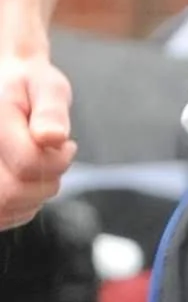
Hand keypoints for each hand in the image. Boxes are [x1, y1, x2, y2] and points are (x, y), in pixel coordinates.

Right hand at [0, 52, 74, 225]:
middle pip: (9, 194)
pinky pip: (3, 215)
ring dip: (35, 196)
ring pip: (5, 209)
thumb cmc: (31, 86)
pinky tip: (28, 180)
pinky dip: (24, 206)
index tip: (67, 143)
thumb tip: (54, 137)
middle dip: (45, 183)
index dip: (57, 161)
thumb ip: (51, 110)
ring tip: (41, 165)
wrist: (8, 86)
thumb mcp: (48, 86)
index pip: (27, 163)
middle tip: (56, 158)